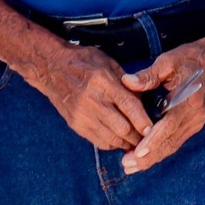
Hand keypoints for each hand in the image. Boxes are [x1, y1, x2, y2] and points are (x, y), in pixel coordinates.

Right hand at [23, 41, 153, 151]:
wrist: (50, 67)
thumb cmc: (83, 62)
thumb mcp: (107, 63)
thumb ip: (126, 83)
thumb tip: (144, 103)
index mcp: (103, 81)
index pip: (128, 105)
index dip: (143, 120)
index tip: (154, 129)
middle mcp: (92, 100)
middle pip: (122, 127)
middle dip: (138, 136)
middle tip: (148, 137)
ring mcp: (82, 114)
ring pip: (112, 138)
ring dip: (126, 142)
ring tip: (135, 140)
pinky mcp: (75, 124)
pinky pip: (99, 141)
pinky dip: (112, 143)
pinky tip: (118, 138)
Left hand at [119, 37, 204, 173]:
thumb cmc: (192, 58)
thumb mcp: (168, 61)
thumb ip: (148, 75)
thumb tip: (127, 82)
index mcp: (189, 102)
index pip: (168, 126)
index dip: (153, 141)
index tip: (137, 152)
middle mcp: (194, 117)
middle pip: (170, 142)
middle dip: (149, 157)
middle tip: (127, 166)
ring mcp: (196, 122)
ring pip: (173, 145)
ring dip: (153, 157)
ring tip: (132, 166)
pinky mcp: (194, 123)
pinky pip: (176, 140)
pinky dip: (161, 149)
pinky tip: (146, 155)